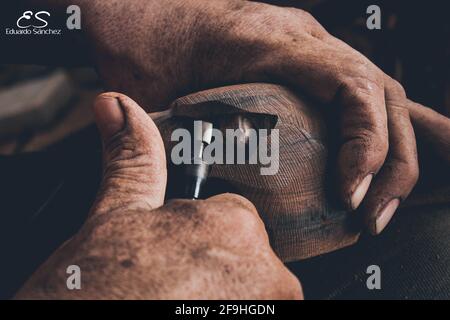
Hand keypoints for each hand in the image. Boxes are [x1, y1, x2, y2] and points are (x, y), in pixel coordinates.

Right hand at [15, 93, 301, 299]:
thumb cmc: (96, 292)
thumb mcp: (114, 218)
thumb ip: (133, 162)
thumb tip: (119, 107)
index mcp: (236, 227)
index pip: (233, 217)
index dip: (198, 234)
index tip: (177, 253)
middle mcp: (268, 274)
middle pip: (244, 255)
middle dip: (211, 265)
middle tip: (170, 282)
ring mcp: (267, 307)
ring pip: (249, 288)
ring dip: (218, 292)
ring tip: (173, 298)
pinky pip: (253, 307)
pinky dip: (225, 307)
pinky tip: (184, 307)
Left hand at [81, 0, 449, 234]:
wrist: (150, 14)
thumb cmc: (149, 44)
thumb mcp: (157, 87)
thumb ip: (171, 130)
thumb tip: (189, 189)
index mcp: (271, 44)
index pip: (351, 84)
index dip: (365, 142)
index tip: (347, 192)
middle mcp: (303, 42)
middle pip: (382, 94)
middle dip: (391, 163)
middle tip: (370, 215)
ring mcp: (310, 51)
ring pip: (382, 97)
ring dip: (391, 157)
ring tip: (374, 209)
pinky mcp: (307, 67)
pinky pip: (360, 100)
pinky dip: (374, 139)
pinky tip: (370, 177)